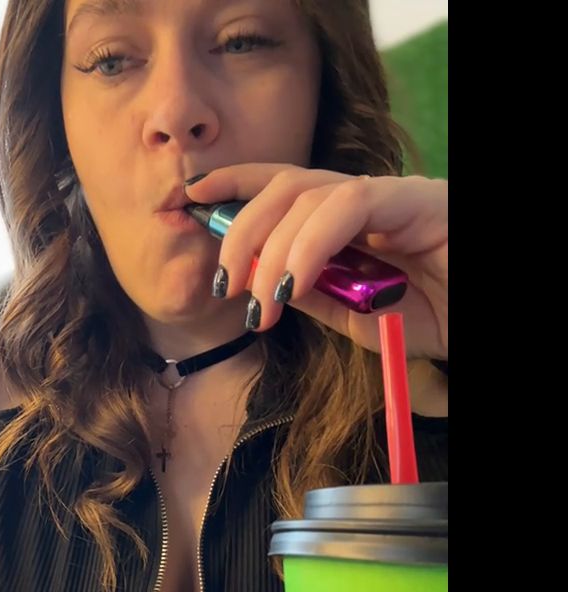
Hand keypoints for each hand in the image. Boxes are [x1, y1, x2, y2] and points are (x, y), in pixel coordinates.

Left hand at [184, 164, 447, 359]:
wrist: (477, 325)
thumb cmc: (433, 321)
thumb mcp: (355, 317)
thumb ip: (312, 295)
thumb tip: (259, 280)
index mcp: (347, 221)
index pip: (284, 187)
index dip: (237, 185)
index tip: (194, 200)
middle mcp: (367, 199)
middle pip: (285, 186)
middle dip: (242, 230)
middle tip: (224, 285)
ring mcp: (393, 195)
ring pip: (310, 193)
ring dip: (271, 249)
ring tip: (260, 303)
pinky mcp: (418, 200)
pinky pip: (351, 206)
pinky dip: (310, 244)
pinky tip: (291, 282)